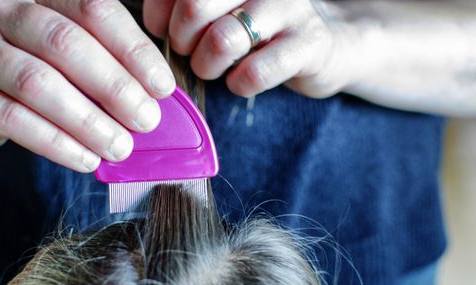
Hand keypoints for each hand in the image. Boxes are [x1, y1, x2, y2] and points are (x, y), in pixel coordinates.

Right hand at [0, 0, 175, 172]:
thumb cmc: (27, 75)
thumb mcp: (63, 60)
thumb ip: (102, 68)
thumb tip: (153, 101)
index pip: (92, 10)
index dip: (132, 49)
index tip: (162, 87)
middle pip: (64, 42)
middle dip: (113, 86)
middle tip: (146, 120)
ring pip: (37, 82)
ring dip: (87, 120)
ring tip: (120, 146)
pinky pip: (13, 119)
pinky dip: (56, 143)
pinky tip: (85, 159)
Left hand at [143, 0, 353, 97]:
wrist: (323, 43)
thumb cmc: (254, 28)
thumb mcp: (218, 9)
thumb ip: (182, 7)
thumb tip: (153, 24)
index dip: (158, 15)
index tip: (165, 31)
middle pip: (194, 7)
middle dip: (182, 40)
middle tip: (191, 51)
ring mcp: (289, 7)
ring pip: (223, 40)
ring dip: (207, 65)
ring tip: (214, 68)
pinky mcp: (309, 43)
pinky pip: (255, 72)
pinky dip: (239, 85)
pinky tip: (243, 80)